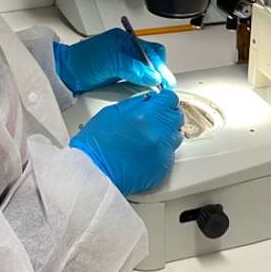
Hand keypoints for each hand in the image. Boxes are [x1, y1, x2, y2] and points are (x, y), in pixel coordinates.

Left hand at [54, 28, 176, 93]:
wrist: (64, 73)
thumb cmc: (80, 60)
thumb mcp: (110, 62)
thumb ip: (132, 68)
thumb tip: (152, 75)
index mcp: (125, 41)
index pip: (151, 51)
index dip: (160, 66)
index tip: (164, 80)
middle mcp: (126, 51)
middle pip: (151, 61)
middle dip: (159, 73)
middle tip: (163, 87)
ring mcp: (123, 64)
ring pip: (145, 72)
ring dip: (151, 80)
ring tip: (155, 91)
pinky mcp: (119, 76)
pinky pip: (136, 80)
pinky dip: (142, 86)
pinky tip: (143, 92)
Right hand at [69, 89, 184, 195]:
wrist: (94, 172)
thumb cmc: (96, 144)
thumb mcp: (112, 112)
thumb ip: (135, 103)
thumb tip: (149, 100)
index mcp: (145, 115)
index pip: (170, 99)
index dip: (164, 99)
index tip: (160, 102)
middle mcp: (158, 133)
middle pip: (177, 117)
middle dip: (166, 115)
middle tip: (153, 119)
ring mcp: (162, 151)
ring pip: (176, 136)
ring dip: (165, 133)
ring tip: (147, 137)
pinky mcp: (163, 167)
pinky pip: (170, 154)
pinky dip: (161, 151)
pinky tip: (145, 151)